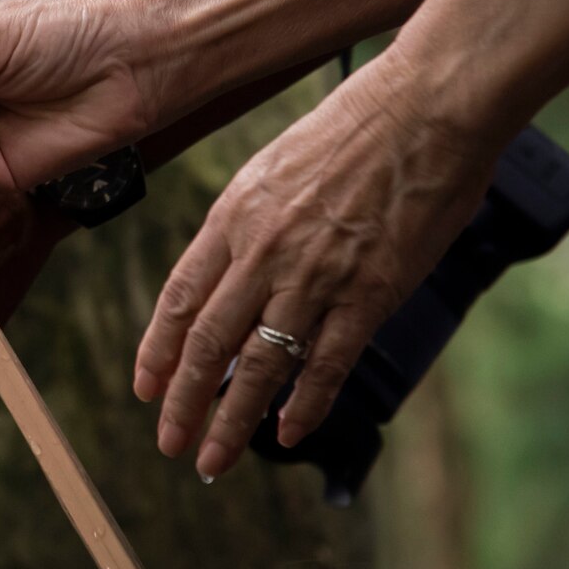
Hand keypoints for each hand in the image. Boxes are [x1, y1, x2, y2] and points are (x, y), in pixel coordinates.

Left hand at [137, 53, 502, 479]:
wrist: (422, 109)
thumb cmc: (352, 127)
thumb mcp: (272, 167)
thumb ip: (248, 224)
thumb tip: (231, 270)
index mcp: (232, 218)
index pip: (178, 299)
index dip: (157, 351)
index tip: (145, 389)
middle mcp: (262, 252)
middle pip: (207, 343)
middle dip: (184, 402)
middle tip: (169, 443)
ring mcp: (315, 276)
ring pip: (260, 365)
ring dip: (233, 419)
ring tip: (213, 459)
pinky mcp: (369, 293)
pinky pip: (328, 362)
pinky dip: (306, 404)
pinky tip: (289, 432)